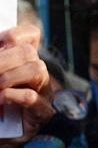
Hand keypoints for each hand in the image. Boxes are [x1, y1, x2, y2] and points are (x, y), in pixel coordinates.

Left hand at [0, 25, 53, 147]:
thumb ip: (0, 62)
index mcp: (23, 60)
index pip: (31, 35)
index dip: (15, 35)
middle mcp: (37, 73)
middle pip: (30, 52)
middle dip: (3, 60)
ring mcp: (44, 92)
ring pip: (37, 69)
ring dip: (8, 77)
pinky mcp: (43, 112)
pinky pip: (32, 97)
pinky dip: (12, 96)